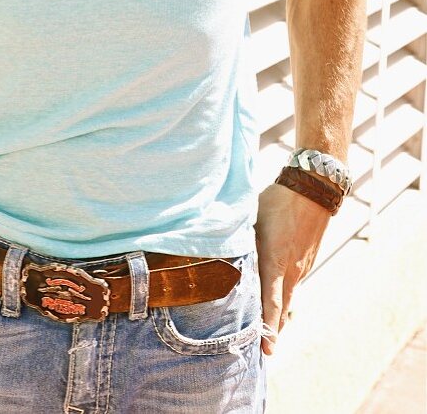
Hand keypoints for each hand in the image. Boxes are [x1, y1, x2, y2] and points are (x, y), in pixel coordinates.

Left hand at [254, 180, 329, 355]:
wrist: (313, 189)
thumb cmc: (278, 201)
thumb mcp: (254, 219)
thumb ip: (242, 241)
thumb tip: (225, 251)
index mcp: (275, 262)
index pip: (271, 302)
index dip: (268, 326)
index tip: (266, 348)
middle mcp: (291, 270)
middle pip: (281, 308)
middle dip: (272, 329)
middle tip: (263, 349)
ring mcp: (301, 266)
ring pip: (287, 296)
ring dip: (277, 313)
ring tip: (267, 330)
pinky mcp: (305, 260)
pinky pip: (292, 282)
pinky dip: (283, 294)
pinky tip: (275, 296)